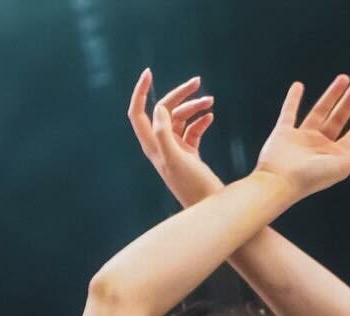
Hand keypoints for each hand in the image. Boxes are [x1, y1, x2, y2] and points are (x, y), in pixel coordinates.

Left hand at [128, 68, 224, 207]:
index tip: (149, 73)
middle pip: (164, 111)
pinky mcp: (190, 155)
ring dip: (195, 108)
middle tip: (197, 81)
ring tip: (211, 102)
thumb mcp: (176, 159)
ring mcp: (176, 150)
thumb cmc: (193, 187)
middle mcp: (161, 147)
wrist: (212, 208)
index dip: (140, 92)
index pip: (138, 114)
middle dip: (179, 95)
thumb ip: (164, 133)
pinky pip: (193, 130)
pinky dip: (201, 121)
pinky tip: (210, 117)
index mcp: (152, 147)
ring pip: (181, 119)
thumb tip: (158, 108)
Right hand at [253, 75, 349, 199]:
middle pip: (339, 119)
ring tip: (343, 78)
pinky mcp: (284, 133)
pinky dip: (293, 99)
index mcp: (334, 156)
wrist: (278, 182)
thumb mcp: (341, 167)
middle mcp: (320, 146)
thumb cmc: (309, 178)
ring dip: (331, 95)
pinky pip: (289, 112)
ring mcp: (301, 139)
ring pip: (320, 111)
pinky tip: (298, 86)